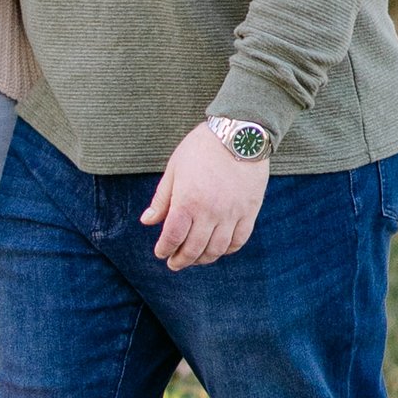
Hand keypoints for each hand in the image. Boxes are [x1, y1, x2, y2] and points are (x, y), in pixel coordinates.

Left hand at [143, 124, 268, 271]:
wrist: (239, 134)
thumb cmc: (201, 148)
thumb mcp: (174, 168)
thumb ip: (162, 198)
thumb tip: (147, 221)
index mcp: (187, 201)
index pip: (173, 237)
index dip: (165, 249)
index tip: (161, 253)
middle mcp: (210, 212)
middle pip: (193, 248)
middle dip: (181, 260)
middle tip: (174, 263)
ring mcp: (232, 214)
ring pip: (216, 249)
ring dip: (203, 259)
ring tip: (195, 258)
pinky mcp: (249, 211)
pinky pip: (238, 240)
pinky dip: (227, 250)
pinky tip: (218, 249)